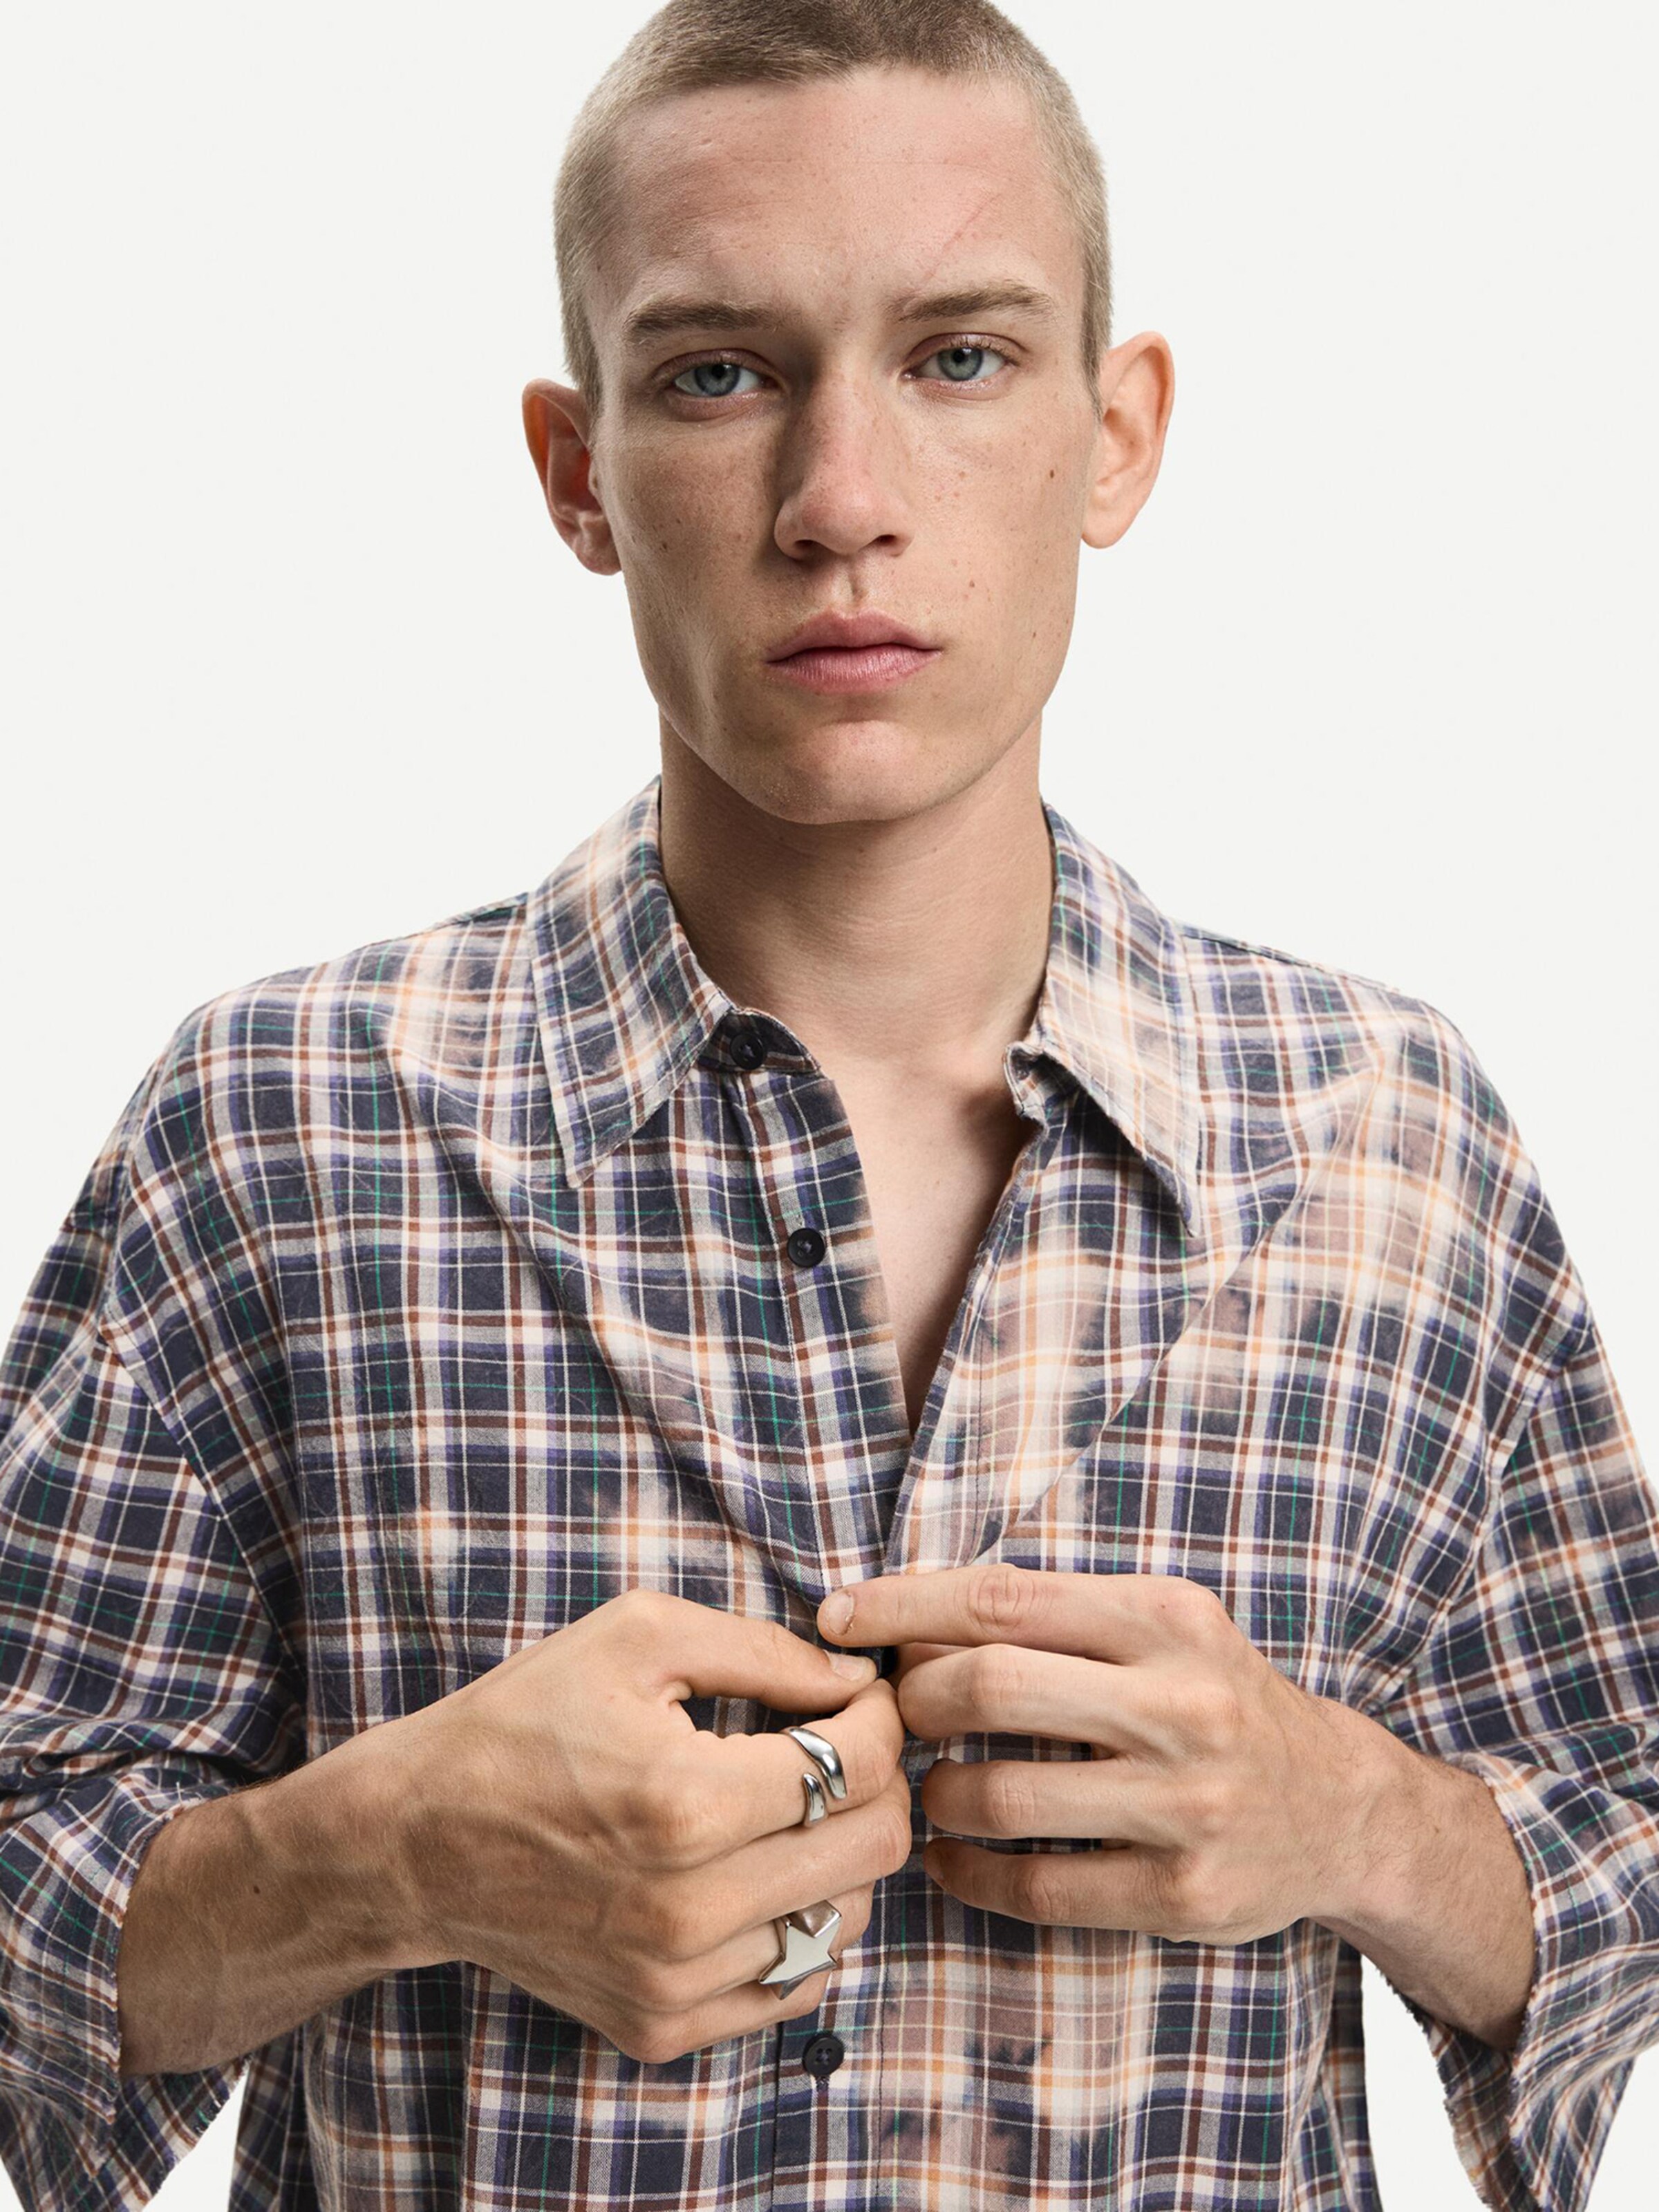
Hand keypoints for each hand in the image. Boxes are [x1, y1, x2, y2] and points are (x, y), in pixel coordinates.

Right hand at [385, 1589, 912, 2061]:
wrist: (417, 1841)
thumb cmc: (525, 1721)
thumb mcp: (637, 1640)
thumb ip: (763, 1652)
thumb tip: (858, 1677)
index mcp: (687, 1803)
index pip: (861, 1768)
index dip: (881, 1718)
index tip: (860, 1696)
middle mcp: (689, 1909)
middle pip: (872, 1850)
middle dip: (877, 1783)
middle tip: (841, 1744)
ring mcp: (675, 1980)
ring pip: (843, 1922)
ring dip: (840, 1857)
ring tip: (793, 1808)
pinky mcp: (660, 2025)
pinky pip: (793, 1987)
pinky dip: (800, 1929)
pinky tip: (760, 1875)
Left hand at [817, 1564, 1378, 1943]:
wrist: (1340, 1809)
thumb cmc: (1215, 1700)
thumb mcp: (1157, 1627)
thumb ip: (1051, 1616)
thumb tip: (904, 1623)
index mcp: (1167, 1618)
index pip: (1002, 1598)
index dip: (903, 1606)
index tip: (838, 1616)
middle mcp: (1183, 1706)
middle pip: (990, 1688)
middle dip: (914, 1700)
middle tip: (896, 1715)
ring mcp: (1187, 1807)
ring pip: (1002, 1796)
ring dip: (937, 1793)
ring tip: (930, 1786)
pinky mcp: (1184, 1896)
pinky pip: (1038, 1891)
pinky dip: (970, 1875)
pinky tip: (951, 1859)